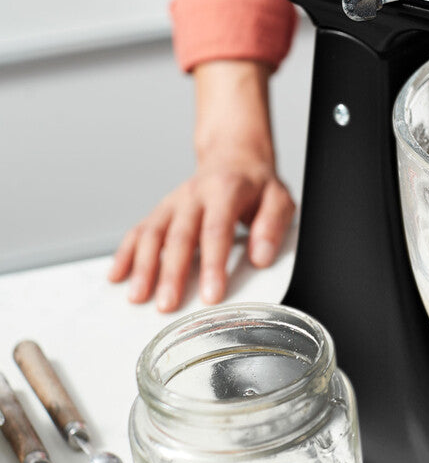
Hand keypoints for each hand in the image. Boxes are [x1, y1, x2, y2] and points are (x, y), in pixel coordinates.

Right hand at [108, 61, 294, 311]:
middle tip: (167, 306)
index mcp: (226, 190)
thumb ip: (272, 226)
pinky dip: (124, 254)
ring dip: (143, 267)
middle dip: (171, 273)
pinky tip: (116, 277)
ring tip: (138, 298)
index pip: (216, 230)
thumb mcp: (279, 198)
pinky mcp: (160, 211)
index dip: (212, 264)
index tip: (211, 295)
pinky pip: (138, 231)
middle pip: (179, 236)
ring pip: (152, 234)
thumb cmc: (257, 185)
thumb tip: (260, 258)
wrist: (233, 156)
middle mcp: (194, 195)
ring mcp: (173, 203)